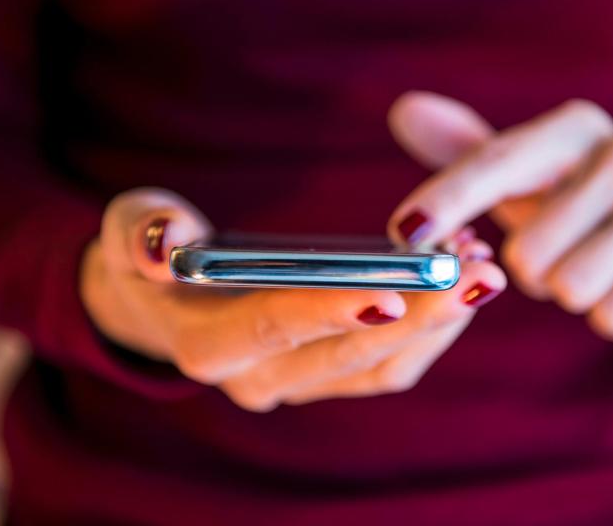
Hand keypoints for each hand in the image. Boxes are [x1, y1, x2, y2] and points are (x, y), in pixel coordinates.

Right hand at [81, 187, 505, 410]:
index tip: (395, 292)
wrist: (164, 301)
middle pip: (347, 357)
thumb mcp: (130, 229)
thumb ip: (142, 233)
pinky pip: (390, 364)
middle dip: (417, 316)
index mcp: (206, 345)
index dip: (329, 310)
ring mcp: (299, 383)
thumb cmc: (149, 256)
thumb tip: (164, 244)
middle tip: (477, 271)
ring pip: (382, 368)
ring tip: (482, 267)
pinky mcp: (328, 374)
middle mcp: (257, 380)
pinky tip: (459, 281)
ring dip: (437, 323)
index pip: (272, 327)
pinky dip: (429, 328)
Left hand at [386, 93, 612, 340]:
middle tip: (559, 255)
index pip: (495, 164)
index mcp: (572, 129)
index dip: (448, 200)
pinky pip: (612, 313)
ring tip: (594, 267)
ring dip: (569, 293)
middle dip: (530, 273)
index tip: (407, 232)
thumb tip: (404, 110)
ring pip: (570, 286)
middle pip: (528, 252)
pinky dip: (609, 314)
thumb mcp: (527, 182)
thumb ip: (468, 155)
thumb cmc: (584, 212)